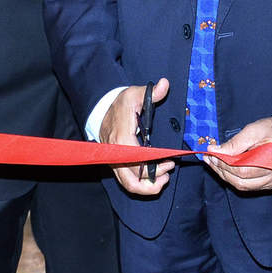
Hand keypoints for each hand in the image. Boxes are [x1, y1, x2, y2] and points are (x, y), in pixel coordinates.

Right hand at [103, 79, 174, 195]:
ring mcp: (114, 162)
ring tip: (163, 179)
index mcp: (122, 140)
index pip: (139, 162)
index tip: (170, 161)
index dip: (156, 165)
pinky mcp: (115, 165)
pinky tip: (153, 179)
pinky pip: (126, 182)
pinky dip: (140, 185)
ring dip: (147, 187)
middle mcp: (116, 155)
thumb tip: (165, 84)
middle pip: (134, 179)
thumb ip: (151, 93)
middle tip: (169, 170)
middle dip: (154, 180)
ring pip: (129, 185)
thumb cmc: (119, 104)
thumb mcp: (135, 95)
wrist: (101, 110)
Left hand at [205, 115, 271, 191]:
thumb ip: (235, 142)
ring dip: (226, 176)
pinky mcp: (271, 184)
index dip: (224, 164)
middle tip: (210, 159)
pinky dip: (235, 178)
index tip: (211, 155)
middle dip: (222, 171)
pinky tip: (227, 168)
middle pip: (241, 181)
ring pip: (243, 186)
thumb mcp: (254, 130)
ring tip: (215, 163)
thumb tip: (214, 151)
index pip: (242, 170)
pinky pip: (249, 186)